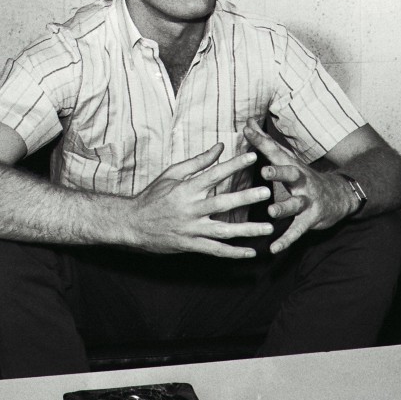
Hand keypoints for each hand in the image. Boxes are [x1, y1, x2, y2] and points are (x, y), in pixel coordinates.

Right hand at [126, 143, 273, 257]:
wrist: (132, 224)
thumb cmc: (153, 196)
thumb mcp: (172, 174)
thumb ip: (198, 161)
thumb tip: (219, 146)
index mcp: (185, 189)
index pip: (213, 174)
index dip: (233, 165)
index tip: (252, 157)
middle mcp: (189, 209)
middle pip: (222, 203)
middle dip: (245, 198)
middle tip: (267, 192)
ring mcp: (190, 229)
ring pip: (223, 231)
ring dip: (247, 230)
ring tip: (268, 228)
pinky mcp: (189, 245)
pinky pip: (215, 251)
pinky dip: (234, 253)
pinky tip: (251, 252)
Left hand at [244, 119, 356, 253]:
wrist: (340, 196)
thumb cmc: (304, 177)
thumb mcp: (288, 158)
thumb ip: (266, 143)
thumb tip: (248, 123)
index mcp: (291, 165)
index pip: (275, 151)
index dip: (262, 141)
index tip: (247, 130)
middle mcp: (301, 180)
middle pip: (290, 174)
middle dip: (279, 172)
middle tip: (265, 170)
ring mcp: (308, 200)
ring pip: (295, 204)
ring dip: (283, 207)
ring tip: (271, 212)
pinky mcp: (311, 218)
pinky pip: (297, 230)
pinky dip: (286, 240)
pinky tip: (274, 249)